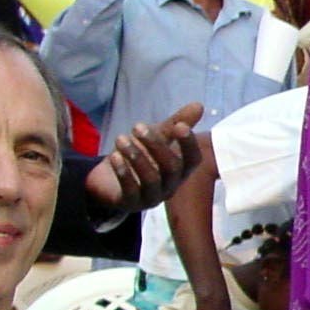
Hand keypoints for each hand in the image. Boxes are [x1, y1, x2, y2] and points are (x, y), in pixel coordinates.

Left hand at [85, 103, 202, 214]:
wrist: (109, 181)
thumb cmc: (141, 158)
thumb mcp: (157, 138)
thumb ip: (175, 124)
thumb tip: (199, 105)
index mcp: (180, 170)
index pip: (193, 159)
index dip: (188, 144)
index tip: (179, 125)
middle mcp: (170, 185)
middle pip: (172, 168)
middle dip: (155, 145)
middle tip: (137, 126)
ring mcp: (151, 197)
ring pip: (151, 179)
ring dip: (136, 156)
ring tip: (121, 139)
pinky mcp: (130, 204)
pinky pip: (131, 190)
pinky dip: (123, 172)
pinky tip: (114, 156)